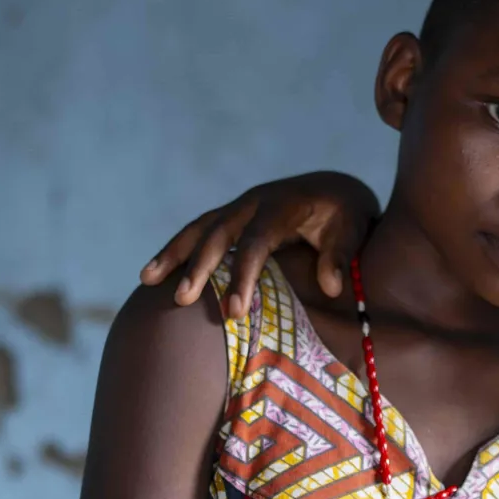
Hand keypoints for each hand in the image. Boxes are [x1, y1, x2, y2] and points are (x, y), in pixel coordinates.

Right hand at [138, 171, 378, 315]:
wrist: (334, 188)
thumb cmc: (344, 215)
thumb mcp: (351, 230)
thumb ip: (339, 256)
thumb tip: (329, 287)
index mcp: (281, 206)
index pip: (256, 242)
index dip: (243, 275)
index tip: (234, 310)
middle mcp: (253, 202)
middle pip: (217, 233)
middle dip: (198, 267)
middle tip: (181, 300)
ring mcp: (238, 207)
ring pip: (199, 228)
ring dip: (173, 253)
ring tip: (147, 279)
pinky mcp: (231, 216)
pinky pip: (199, 232)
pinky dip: (177, 250)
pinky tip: (155, 273)